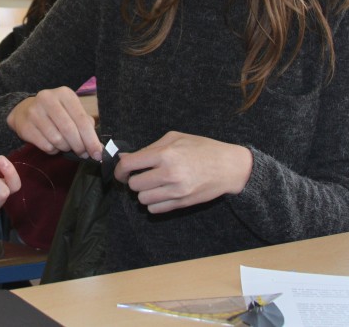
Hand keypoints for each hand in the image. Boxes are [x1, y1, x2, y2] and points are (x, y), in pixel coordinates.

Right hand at [6, 86, 101, 159]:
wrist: (24, 110)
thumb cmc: (55, 112)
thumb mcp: (71, 110)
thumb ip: (85, 123)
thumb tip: (96, 146)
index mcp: (64, 94)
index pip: (81, 119)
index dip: (91, 139)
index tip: (98, 154)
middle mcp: (48, 99)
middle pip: (69, 130)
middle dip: (80, 146)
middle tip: (83, 153)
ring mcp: (35, 112)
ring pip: (57, 140)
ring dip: (65, 148)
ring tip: (66, 145)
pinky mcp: (25, 126)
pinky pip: (46, 146)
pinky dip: (54, 150)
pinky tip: (54, 145)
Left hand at [113, 131, 252, 213]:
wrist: (229, 167)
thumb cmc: (202, 148)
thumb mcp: (175, 138)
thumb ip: (149, 148)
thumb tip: (125, 157)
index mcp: (165, 154)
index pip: (129, 164)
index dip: (120, 169)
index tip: (121, 171)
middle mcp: (169, 173)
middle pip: (134, 184)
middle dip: (133, 180)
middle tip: (141, 176)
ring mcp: (176, 190)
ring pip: (143, 199)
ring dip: (144, 193)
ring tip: (152, 185)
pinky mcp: (182, 203)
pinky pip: (155, 210)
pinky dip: (154, 204)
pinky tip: (161, 194)